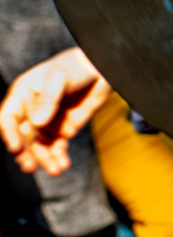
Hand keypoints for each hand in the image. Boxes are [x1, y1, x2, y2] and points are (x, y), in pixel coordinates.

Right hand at [0, 47, 112, 175]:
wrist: (100, 68)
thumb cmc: (75, 67)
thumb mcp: (59, 78)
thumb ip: (48, 99)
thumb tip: (37, 123)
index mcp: (22, 96)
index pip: (9, 118)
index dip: (9, 133)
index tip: (15, 148)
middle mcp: (30, 111)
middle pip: (23, 136)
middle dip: (26, 153)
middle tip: (30, 167)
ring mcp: (46, 122)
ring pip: (39, 145)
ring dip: (44, 159)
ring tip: (54, 170)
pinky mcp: (62, 129)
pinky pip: (57, 146)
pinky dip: (59, 156)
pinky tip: (62, 165)